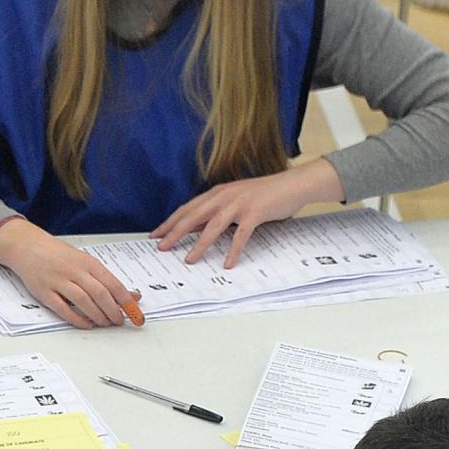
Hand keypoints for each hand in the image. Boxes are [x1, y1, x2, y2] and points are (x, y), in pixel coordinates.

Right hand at [0, 220, 141, 329]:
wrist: (28, 247)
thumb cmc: (59, 256)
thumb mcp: (86, 262)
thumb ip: (107, 280)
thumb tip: (133, 296)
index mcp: (88, 262)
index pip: (113, 284)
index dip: (126, 302)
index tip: (136, 313)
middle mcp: (74, 271)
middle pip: (100, 294)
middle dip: (113, 311)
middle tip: (119, 321)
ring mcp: (58, 281)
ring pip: (83, 302)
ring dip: (97, 316)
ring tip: (105, 323)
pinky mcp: (44, 292)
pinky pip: (63, 309)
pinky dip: (77, 319)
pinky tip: (86, 324)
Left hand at [152, 159, 343, 267]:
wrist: (292, 185)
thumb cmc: (264, 194)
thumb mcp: (235, 200)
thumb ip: (217, 212)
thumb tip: (196, 229)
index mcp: (218, 193)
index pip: (188, 208)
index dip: (171, 222)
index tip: (156, 235)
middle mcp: (224, 196)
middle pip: (194, 216)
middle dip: (175, 233)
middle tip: (161, 247)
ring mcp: (239, 204)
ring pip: (213, 226)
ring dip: (200, 244)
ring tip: (189, 260)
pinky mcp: (255, 212)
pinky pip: (241, 235)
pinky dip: (234, 250)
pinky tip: (228, 263)